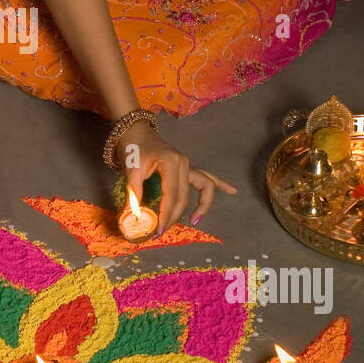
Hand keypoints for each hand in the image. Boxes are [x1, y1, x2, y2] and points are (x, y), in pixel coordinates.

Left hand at [118, 125, 236, 233]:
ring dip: (201, 206)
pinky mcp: (188, 167)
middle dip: (175, 216)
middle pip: (186, 196)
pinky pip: (208, 177)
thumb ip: (134, 193)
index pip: (172, 196)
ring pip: (204, 187)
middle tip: (162, 230)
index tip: (158, 230)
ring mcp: (188, 165)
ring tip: (195, 220)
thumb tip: (136, 216)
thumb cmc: (133, 148)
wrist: (136, 132)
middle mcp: (184, 164)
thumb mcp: (131, 170)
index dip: (166, 215)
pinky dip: (220, 184)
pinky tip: (232, 191)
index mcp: (171, 163)